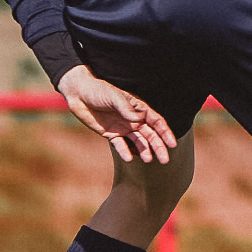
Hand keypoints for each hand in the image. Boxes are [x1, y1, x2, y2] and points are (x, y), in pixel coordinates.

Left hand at [58, 65, 177, 163]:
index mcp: (139, 109)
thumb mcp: (114, 96)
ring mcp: (123, 128)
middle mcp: (134, 120)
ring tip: (148, 160)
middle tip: (165, 160)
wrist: (79, 94)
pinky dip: (125, 152)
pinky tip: (129, 159)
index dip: (165, 133)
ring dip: (144, 151)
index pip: (156, 122)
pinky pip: (120, 145)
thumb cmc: (99, 91)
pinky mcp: (111, 134)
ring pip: (138, 142)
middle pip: (150, 135)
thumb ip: (126, 108)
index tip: (172, 144)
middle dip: (159, 147)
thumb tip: (137, 120)